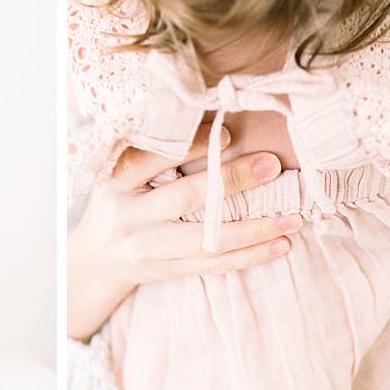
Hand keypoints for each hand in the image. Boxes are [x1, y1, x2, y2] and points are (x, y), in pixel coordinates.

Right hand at [68, 123, 303, 339]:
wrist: (96, 257)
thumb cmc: (119, 199)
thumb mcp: (120, 171)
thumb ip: (154, 150)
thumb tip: (215, 118)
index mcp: (117, 182)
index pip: (151, 159)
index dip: (190, 147)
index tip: (228, 134)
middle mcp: (130, 217)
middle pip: (184, 199)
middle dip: (232, 182)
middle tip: (272, 165)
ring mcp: (148, 249)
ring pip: (206, 241)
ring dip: (254, 230)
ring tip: (292, 218)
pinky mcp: (166, 271)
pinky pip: (213, 265)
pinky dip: (250, 256)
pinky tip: (280, 245)